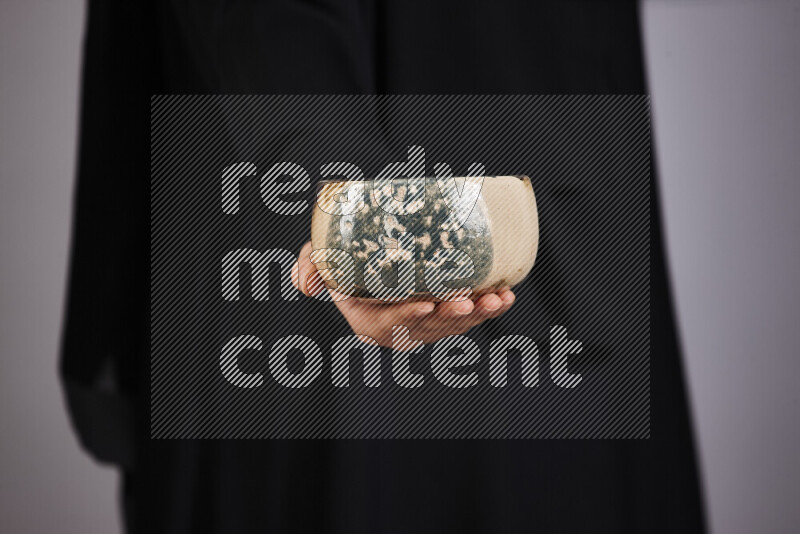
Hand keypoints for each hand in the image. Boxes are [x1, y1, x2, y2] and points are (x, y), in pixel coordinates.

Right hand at [291, 241, 515, 346]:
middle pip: (428, 326)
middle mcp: (399, 331)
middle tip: (468, 301)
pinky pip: (469, 317)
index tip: (424, 303)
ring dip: (478, 314)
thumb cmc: (345, 263)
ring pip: (454, 324)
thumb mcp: (321, 261)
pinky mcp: (445, 317)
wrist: (369, 262)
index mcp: (369, 321)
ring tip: (496, 299)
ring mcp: (425, 327)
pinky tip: (506, 296)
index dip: (406, 316)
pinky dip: (489, 309)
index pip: (388, 323)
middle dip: (451, 316)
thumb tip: (307, 286)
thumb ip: (311, 267)